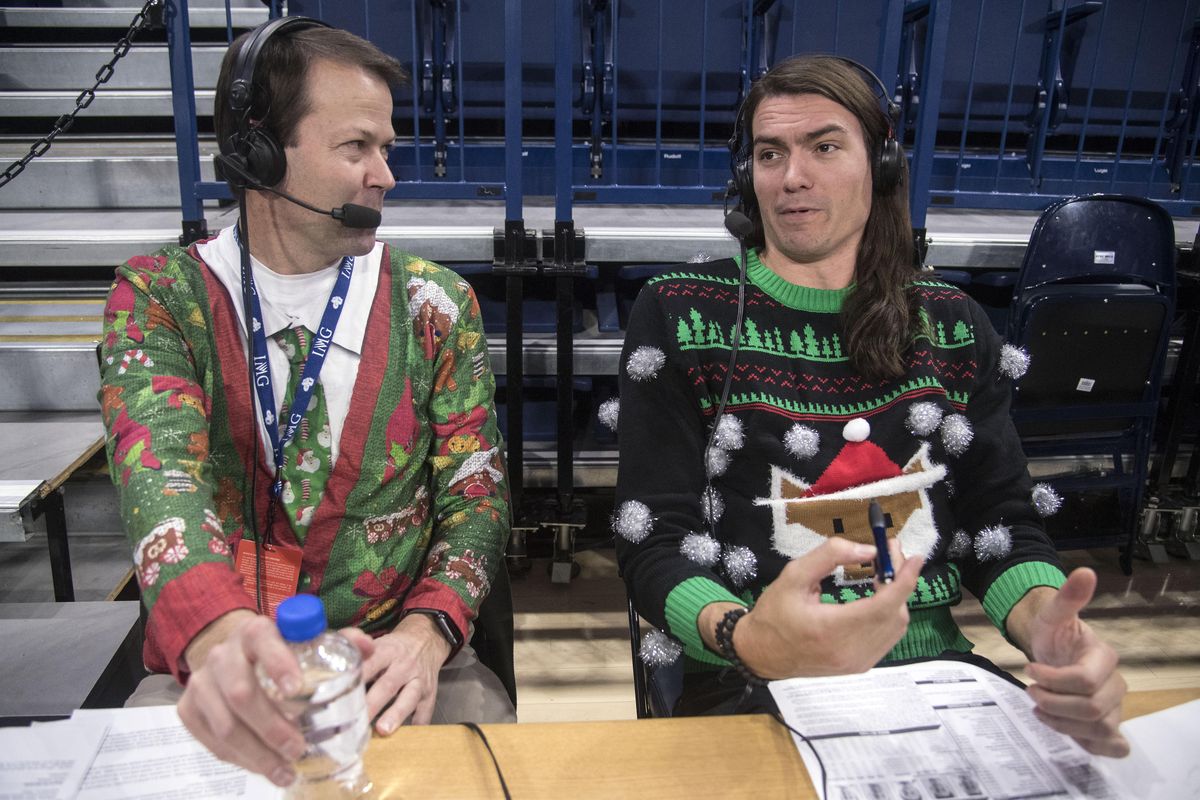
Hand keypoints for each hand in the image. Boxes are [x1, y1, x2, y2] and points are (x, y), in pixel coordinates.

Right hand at [177, 610, 354, 787]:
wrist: (232, 655)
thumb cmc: (280, 651)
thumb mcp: (306, 641)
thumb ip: (338, 642)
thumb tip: (367, 649)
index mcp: (255, 632)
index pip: (263, 640)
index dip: (278, 663)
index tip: (296, 689)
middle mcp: (223, 654)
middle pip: (241, 693)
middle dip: (271, 727)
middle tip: (298, 749)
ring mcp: (201, 682)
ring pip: (225, 724)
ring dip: (257, 753)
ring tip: (285, 770)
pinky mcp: (188, 708)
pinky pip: (211, 740)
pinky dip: (238, 758)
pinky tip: (262, 767)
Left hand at [345, 613, 451, 734]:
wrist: (427, 639)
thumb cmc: (393, 647)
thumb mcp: (377, 643)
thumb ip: (357, 654)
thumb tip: (328, 670)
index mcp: (387, 651)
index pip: (370, 663)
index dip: (357, 677)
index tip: (342, 692)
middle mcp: (404, 666)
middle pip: (387, 685)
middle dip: (373, 703)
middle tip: (357, 720)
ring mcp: (419, 680)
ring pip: (409, 697)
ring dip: (396, 714)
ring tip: (383, 730)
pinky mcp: (430, 693)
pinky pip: (426, 711)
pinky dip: (418, 725)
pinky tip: (408, 737)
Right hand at [703, 536, 923, 679]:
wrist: (761, 653)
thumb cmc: (774, 612)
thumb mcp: (793, 575)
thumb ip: (830, 556)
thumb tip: (869, 550)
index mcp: (831, 629)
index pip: (883, 605)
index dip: (904, 580)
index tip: (915, 557)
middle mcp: (850, 651)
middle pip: (895, 614)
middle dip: (899, 581)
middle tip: (888, 555)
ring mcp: (858, 662)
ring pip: (896, 627)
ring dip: (896, 597)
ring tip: (882, 574)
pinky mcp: (860, 666)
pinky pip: (888, 638)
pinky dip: (889, 614)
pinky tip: (877, 597)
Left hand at [1010, 569, 1128, 757]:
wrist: (1054, 649)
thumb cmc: (1054, 633)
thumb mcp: (1053, 614)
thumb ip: (1068, 597)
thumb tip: (1085, 572)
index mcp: (1104, 657)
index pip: (1085, 681)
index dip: (1053, 680)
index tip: (1030, 669)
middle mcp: (1115, 684)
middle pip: (1091, 709)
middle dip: (1054, 704)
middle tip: (1031, 693)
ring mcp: (1115, 707)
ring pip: (1099, 729)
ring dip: (1064, 725)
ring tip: (1040, 710)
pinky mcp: (1108, 726)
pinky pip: (1113, 746)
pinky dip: (1092, 745)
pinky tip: (1066, 731)